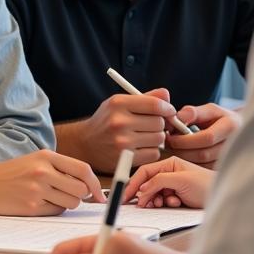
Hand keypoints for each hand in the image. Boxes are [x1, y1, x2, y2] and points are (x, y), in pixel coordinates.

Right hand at [0, 150, 103, 215]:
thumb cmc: (12, 173)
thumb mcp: (35, 161)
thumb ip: (61, 169)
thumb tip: (90, 187)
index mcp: (46, 156)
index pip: (83, 169)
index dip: (95, 184)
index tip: (100, 196)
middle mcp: (43, 171)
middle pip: (81, 190)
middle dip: (80, 196)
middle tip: (67, 195)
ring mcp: (37, 190)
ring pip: (71, 203)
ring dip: (66, 204)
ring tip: (49, 198)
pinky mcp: (31, 207)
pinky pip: (56, 212)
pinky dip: (53, 211)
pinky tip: (39, 204)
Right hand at [67, 89, 181, 171]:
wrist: (84, 143)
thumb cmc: (106, 121)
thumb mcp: (119, 103)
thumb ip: (144, 98)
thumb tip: (166, 94)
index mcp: (118, 103)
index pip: (154, 104)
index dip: (167, 108)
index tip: (169, 112)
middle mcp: (119, 121)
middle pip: (159, 123)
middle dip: (159, 124)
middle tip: (151, 126)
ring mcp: (122, 142)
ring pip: (159, 139)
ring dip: (156, 138)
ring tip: (144, 137)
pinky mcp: (126, 158)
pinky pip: (154, 153)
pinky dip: (151, 151)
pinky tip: (140, 148)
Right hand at [123, 156, 213, 207]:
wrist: (225, 198)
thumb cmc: (208, 185)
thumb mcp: (181, 180)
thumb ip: (159, 181)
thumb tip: (142, 189)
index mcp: (169, 164)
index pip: (145, 171)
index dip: (133, 182)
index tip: (126, 194)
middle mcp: (169, 173)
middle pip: (147, 184)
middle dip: (144, 194)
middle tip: (141, 204)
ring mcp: (173, 186)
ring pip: (154, 194)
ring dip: (156, 200)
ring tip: (163, 203)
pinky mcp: (177, 197)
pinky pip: (163, 202)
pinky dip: (165, 204)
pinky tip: (174, 204)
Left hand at [164, 102, 240, 165]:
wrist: (239, 132)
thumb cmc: (221, 119)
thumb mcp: (210, 110)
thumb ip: (193, 113)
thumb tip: (177, 118)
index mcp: (231, 127)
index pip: (207, 138)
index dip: (186, 139)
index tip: (170, 136)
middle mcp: (234, 145)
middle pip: (204, 154)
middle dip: (182, 150)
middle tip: (168, 144)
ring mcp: (231, 160)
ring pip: (202, 165)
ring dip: (183, 159)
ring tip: (173, 150)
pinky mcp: (224, 169)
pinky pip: (203, 171)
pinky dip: (190, 166)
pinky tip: (182, 158)